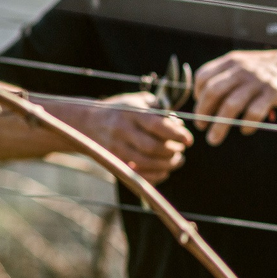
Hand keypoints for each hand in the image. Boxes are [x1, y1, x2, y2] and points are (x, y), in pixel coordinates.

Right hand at [63, 92, 191, 182]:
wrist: (87, 123)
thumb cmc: (121, 110)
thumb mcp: (138, 100)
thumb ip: (160, 108)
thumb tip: (178, 123)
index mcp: (131, 113)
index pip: (157, 125)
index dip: (176, 134)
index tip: (189, 140)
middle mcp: (122, 131)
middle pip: (152, 147)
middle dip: (172, 151)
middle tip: (181, 149)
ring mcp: (116, 148)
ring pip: (146, 163)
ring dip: (166, 165)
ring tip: (177, 160)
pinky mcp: (113, 161)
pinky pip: (136, 174)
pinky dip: (154, 176)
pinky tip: (164, 171)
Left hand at [193, 49, 276, 144]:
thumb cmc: (268, 70)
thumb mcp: (245, 64)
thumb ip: (227, 77)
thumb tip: (205, 102)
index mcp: (232, 61)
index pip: (204, 76)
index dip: (197, 95)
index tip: (200, 108)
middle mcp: (242, 69)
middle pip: (213, 92)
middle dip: (202, 112)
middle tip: (201, 126)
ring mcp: (258, 80)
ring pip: (230, 106)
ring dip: (219, 126)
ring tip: (213, 139)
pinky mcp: (273, 92)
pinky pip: (254, 112)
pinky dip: (246, 125)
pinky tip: (245, 130)